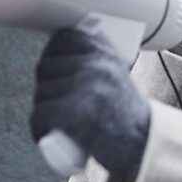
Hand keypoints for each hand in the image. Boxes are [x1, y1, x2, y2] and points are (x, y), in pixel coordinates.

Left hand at [30, 24, 150, 179]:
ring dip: (42, 109)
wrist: (143, 143)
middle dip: (44, 86)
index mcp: (106, 55)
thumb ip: (95, 61)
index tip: (54, 70)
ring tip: (54, 122)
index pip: (64, 38)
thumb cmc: (125, 115)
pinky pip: (40, 114)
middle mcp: (98, 66)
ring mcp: (88, 88)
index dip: (51, 54)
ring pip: (41, 93)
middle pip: (46, 67)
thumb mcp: (116, 76)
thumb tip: (61, 49)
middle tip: (55, 103)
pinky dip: (38, 127)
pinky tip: (46, 133)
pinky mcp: (77, 112)